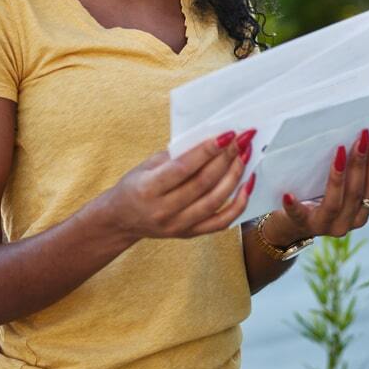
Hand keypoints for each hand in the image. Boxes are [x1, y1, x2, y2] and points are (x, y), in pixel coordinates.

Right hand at [98, 128, 256, 240]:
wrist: (122, 220)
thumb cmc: (135, 186)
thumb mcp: (146, 165)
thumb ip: (176, 155)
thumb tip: (211, 141)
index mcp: (148, 188)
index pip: (184, 168)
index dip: (208, 150)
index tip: (228, 134)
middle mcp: (164, 210)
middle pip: (204, 183)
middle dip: (227, 158)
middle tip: (242, 140)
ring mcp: (178, 225)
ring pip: (215, 201)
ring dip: (235, 176)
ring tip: (246, 156)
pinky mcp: (190, 233)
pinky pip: (221, 222)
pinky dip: (238, 204)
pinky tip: (247, 185)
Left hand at [275, 127, 368, 239]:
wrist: (289, 226)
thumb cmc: (315, 199)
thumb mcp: (337, 192)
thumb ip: (347, 176)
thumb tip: (356, 139)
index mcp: (359, 215)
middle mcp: (345, 223)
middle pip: (356, 193)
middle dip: (360, 162)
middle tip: (362, 136)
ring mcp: (322, 225)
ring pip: (334, 203)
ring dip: (338, 175)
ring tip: (340, 150)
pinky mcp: (300, 224)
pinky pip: (298, 215)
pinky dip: (294, 205)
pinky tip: (288, 194)